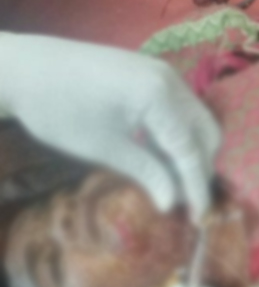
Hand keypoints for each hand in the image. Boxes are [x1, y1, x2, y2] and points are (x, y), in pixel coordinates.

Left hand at [0, 34, 220, 220]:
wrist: (24, 68)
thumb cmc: (59, 110)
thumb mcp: (104, 147)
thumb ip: (145, 172)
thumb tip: (171, 204)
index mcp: (160, 96)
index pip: (190, 149)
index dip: (196, 186)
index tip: (199, 218)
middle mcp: (172, 81)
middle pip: (206, 132)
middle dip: (201, 168)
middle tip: (186, 201)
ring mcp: (165, 74)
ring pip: (197, 120)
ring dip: (192, 151)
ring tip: (174, 182)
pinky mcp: (155, 75)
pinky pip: (182, 109)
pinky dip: (179, 135)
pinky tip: (162, 156)